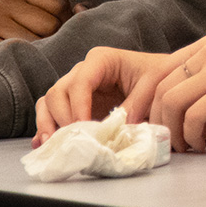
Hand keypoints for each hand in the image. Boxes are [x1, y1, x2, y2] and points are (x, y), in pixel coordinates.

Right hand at [0, 0, 79, 53]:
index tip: (57, 31)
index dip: (66, 21)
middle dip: (53, 38)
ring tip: (36, 55)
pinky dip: (25, 62)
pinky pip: (17, 55)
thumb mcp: (45, 16)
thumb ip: (69, 13)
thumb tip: (82, 8)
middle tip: (46, 46)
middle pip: (49, 24)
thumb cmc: (25, 33)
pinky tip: (23, 61)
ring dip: (41, 52)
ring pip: (35, 42)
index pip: (60, 5)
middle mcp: (3, 3)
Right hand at [34, 45, 185, 142]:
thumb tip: (117, 128)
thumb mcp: (154, 85)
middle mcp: (82, 71)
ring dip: (47, 124)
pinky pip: (51, 113)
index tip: (86, 128)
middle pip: (58, 93)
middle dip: (61, 118)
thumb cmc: (158, 75)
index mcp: (101, 60)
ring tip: (50, 145)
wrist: (162, 79)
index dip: (79, 107)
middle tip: (72, 141)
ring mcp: (75, 88)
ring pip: (49, 103)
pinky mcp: (74, 104)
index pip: (80, 83)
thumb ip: (137, 104)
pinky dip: (46, 127)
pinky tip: (43, 144)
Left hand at [144, 35, 205, 153]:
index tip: (133, 122)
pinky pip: (193, 115)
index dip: (139, 100)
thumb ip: (195, 88)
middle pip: (162, 88)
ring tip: (185, 144)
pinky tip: (200, 144)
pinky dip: (190, 135)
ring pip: (172, 101)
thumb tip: (158, 117)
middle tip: (166, 141)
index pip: (157, 71)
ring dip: (173, 131)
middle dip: (157, 121)